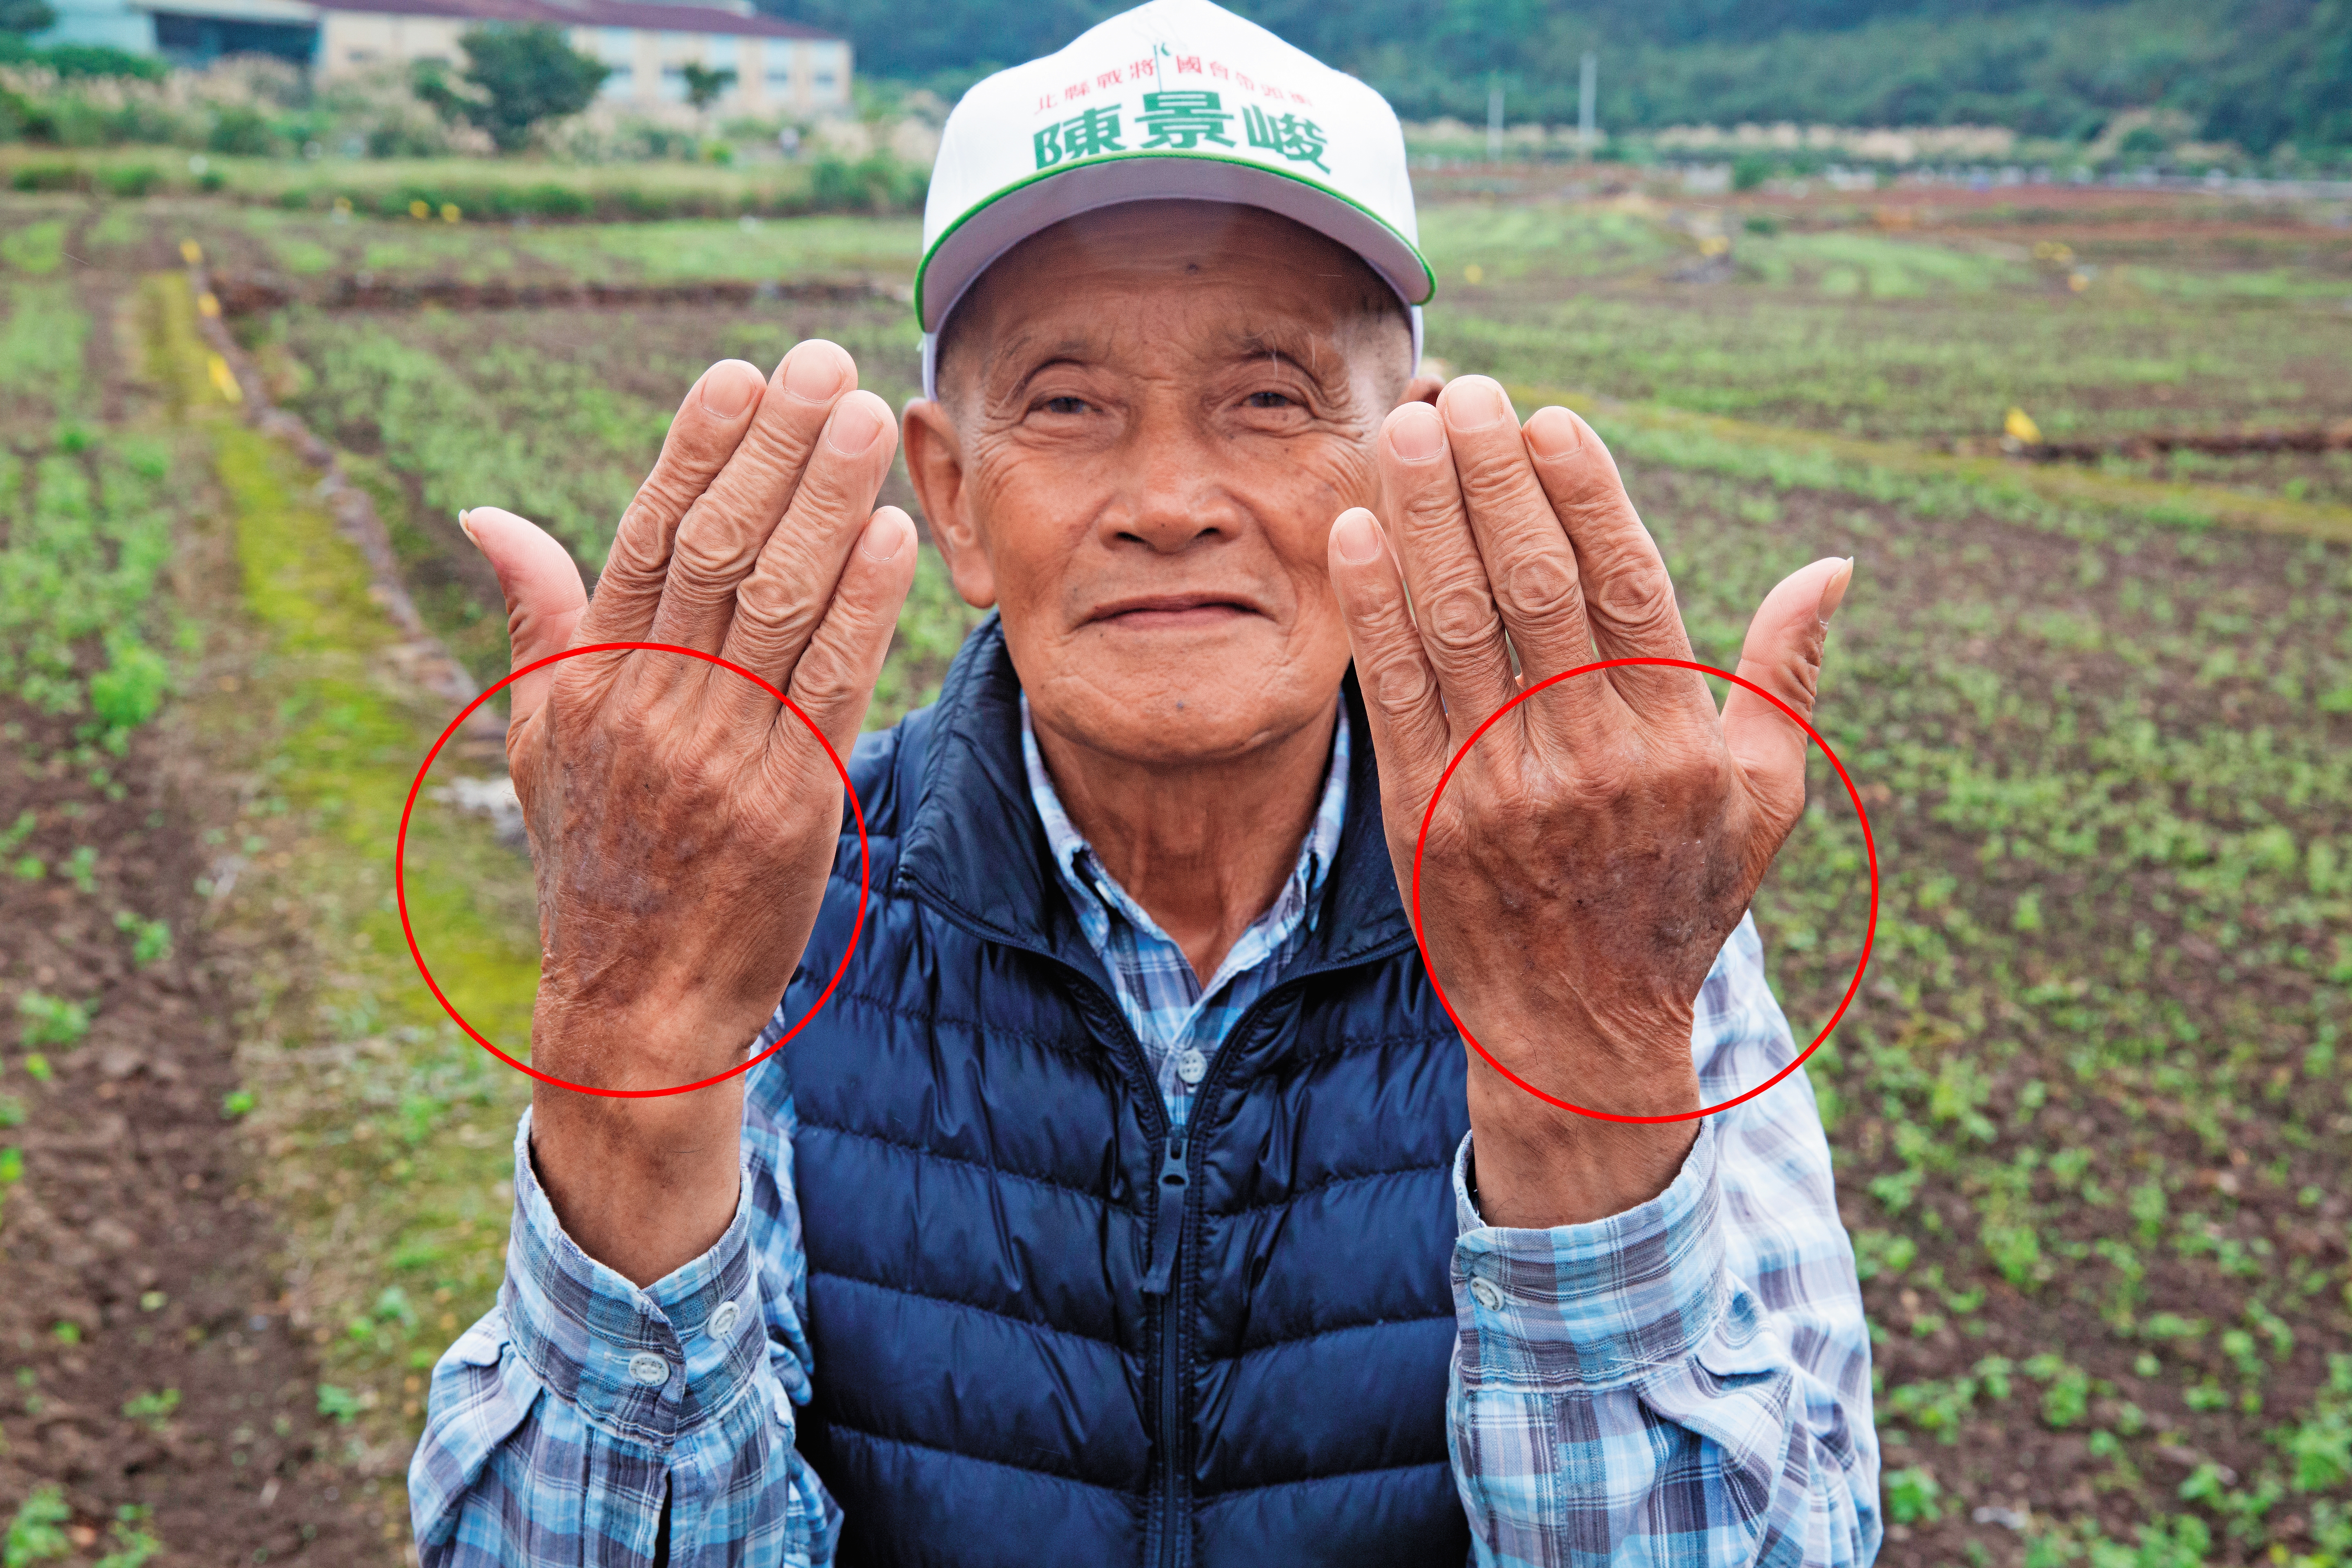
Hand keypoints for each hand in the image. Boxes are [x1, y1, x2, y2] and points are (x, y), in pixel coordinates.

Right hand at [463, 342, 915, 1281]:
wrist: (636, 1004)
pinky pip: (832, 684)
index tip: (737, 373)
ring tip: (867, 419)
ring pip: (782, 602)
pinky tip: (891, 535)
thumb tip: (486, 514)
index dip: (695, 449)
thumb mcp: (544, 740)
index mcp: (593, 683)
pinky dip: (863, 605)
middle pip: (723, 550)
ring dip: (830, 502)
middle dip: (777, 449)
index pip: (648, 537)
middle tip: (824, 365)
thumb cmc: (594, 858)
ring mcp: (723, 755)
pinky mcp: (790, 804)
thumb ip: (536, 621)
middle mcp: (653, 708)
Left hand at [1325, 377, 1849, 1228]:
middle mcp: (1584, 759)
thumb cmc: (1679, 896)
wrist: (1577, 1028)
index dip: (1585, 496)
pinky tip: (1356, 533)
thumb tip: (1834, 566)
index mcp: (1671, 744)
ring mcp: (1495, 787)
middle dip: (1494, 481)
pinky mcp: (1421, 813)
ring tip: (1409, 430)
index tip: (1552, 420)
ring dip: (1425, 518)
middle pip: (1530, 588)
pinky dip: (1371, 609)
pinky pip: (1393, 692)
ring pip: (1454, 625)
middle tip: (1466, 393)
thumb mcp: (1764, 799)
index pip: (1624, 590)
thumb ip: (1786, 677)